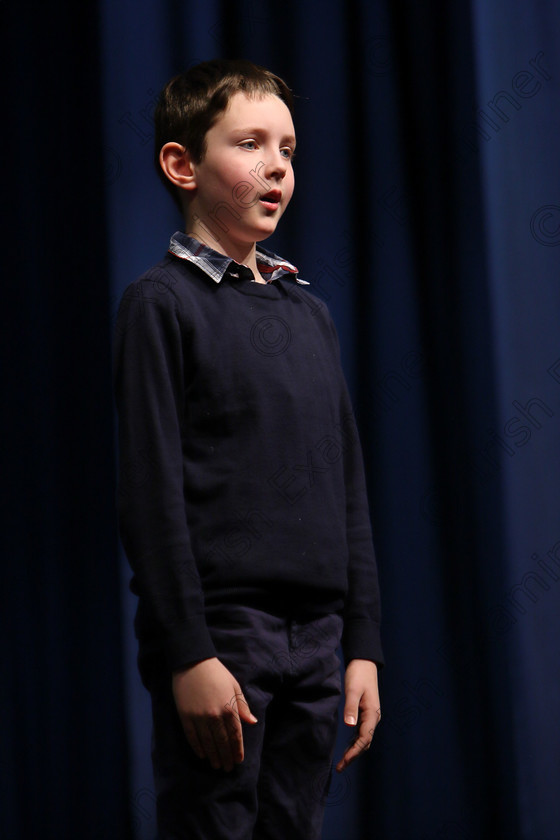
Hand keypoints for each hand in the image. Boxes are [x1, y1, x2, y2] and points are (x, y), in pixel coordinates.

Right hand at [172, 657, 257, 771]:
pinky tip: (202, 755)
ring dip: (213, 756)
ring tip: (216, 765)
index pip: (235, 735)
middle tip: (228, 768)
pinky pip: (192, 737)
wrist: (193, 662)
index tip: (238, 760)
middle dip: (226, 757)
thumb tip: (252, 722)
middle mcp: (215, 716)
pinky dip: (198, 748)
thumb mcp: (234, 686)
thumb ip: (242, 706)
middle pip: (222, 742)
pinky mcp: (186, 717)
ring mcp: (199, 717)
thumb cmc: (217, 673)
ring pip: (208, 743)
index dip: (237, 749)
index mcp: (229, 708)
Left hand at [336, 659, 380, 772]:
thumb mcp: (353, 690)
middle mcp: (374, 717)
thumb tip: (349, 725)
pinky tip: (347, 747)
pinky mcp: (366, 712)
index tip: (344, 762)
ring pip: (364, 739)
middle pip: (365, 742)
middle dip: (353, 755)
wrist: (364, 662)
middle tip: (340, 767)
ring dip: (354, 751)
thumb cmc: (358, 675)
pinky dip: (355, 742)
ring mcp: (371, 715)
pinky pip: (362, 732)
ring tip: (342, 762)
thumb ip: (351, 707)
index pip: (364, 739)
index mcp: (372, 714)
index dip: (354, 752)